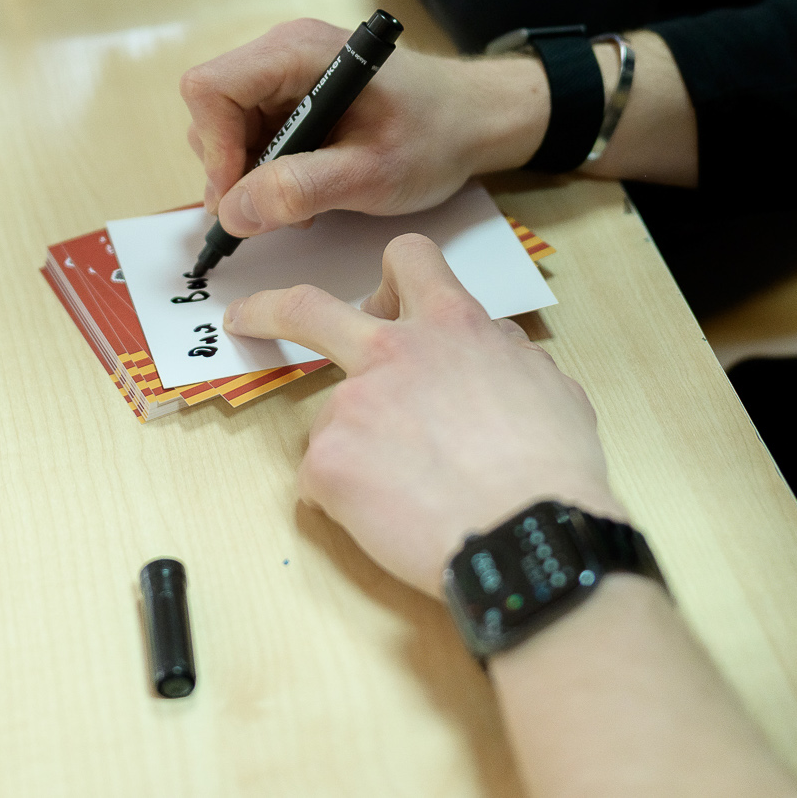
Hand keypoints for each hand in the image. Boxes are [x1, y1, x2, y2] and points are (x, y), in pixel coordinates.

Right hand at [180, 19, 549, 236]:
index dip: (215, 149)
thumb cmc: (435, 136)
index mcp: (297, 52)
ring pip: (228, 129)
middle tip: (273, 213)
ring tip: (302, 202)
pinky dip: (269, 171)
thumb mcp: (372, 173)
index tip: (241, 198)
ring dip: (252, 175)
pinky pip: (253, 135)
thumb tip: (232, 211)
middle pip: (212, 111)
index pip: (210, 89)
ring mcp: (286, 73)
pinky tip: (309, 189)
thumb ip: (300, 189)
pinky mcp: (293, 96)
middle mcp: (282, 53)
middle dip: (232, 169)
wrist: (475, 120)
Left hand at [226, 234, 622, 595]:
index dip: (388, 279)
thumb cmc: (551, 471)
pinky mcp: (326, 463)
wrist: (526, 535)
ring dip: (360, 447)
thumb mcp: (549, 386)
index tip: (367, 298)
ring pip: (335, 416)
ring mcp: (351, 405)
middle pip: (307, 307)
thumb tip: (492, 351)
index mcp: (451, 326)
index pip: (408, 262)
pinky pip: (326, 478)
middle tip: (245, 319)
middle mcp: (391, 352)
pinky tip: (394, 520)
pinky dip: (352, 500)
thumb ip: (505, 357)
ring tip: (413, 491)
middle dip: (269, 309)